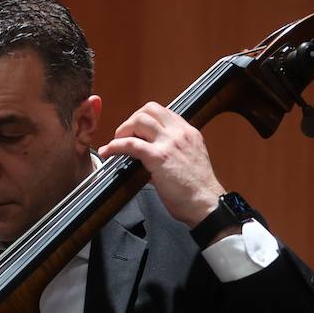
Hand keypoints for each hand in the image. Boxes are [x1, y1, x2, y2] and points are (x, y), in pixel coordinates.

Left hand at [97, 102, 224, 227]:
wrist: (206, 203)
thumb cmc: (196, 190)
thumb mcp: (188, 160)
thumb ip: (171, 152)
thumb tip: (148, 156)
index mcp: (188, 133)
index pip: (163, 112)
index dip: (144, 118)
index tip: (135, 131)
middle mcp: (180, 133)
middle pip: (149, 109)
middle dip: (132, 120)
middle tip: (123, 136)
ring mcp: (169, 143)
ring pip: (139, 120)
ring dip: (123, 130)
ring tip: (116, 143)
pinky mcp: (158, 157)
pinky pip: (130, 144)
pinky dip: (115, 146)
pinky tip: (108, 152)